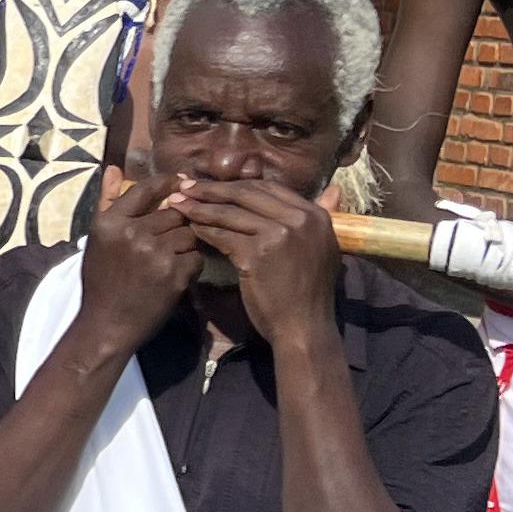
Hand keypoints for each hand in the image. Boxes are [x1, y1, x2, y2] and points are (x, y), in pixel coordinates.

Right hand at [74, 169, 202, 348]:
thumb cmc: (101, 279)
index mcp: (110, 222)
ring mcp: (155, 254)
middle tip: (172, 238)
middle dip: (177, 224)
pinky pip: (196, 257)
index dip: (169, 183)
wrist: (107, 324)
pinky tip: (176, 275)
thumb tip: (114, 167)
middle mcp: (132, 233)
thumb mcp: (97, 238)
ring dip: (186, 245)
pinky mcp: (174, 275)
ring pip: (189, 234)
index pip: (147, 189)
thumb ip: (107, 201)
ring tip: (172, 258)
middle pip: (175, 213)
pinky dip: (191, 265)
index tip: (181, 183)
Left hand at [168, 177, 342, 352]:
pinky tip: (191, 229)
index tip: (213, 185)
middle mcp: (300, 219)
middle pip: (247, 193)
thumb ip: (322, 217)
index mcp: (316, 215)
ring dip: (200, 207)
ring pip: (231, 213)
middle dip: (212, 189)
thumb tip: (334, 188)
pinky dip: (204, 230)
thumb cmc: (308, 291)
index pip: (269, 187)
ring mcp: (279, 234)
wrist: (304, 326)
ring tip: (178, 205)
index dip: (237, 185)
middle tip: (185, 187)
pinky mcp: (257, 253)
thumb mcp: (323, 247)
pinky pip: (222, 235)